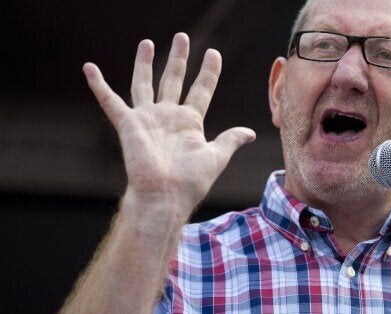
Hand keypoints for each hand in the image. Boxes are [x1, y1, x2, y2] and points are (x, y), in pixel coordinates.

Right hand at [82, 33, 255, 216]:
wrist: (166, 196)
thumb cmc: (191, 181)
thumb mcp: (217, 156)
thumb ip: (231, 139)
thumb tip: (252, 133)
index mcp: (190, 122)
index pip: (202, 89)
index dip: (208, 72)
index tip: (213, 53)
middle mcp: (168, 117)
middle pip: (173, 79)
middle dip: (178, 58)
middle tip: (182, 37)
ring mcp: (147, 119)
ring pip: (145, 84)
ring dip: (145, 63)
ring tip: (147, 42)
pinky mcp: (128, 124)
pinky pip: (110, 101)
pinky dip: (98, 85)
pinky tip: (89, 68)